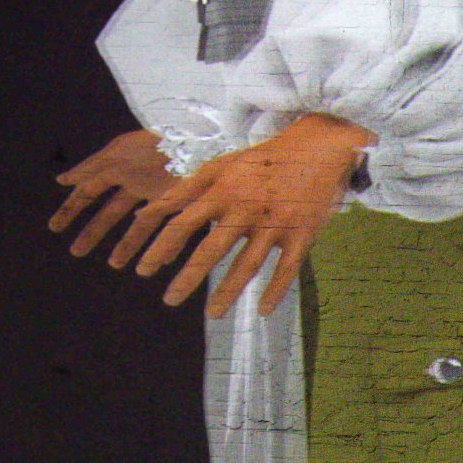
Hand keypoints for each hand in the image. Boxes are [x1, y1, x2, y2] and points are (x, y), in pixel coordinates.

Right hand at [49, 129, 176, 257]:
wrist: (196, 144)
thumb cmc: (154, 147)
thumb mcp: (116, 156)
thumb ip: (90, 171)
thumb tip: (61, 181)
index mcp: (119, 167)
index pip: (90, 191)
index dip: (72, 208)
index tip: (55, 228)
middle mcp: (137, 181)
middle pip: (111, 211)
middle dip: (93, 231)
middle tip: (76, 252)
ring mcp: (158, 193)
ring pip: (139, 225)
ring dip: (127, 245)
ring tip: (115, 265)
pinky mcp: (181, 203)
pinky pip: (171, 228)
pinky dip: (165, 247)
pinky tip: (157, 263)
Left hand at [118, 113, 377, 317]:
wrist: (318, 147)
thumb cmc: (262, 160)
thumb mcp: (222, 166)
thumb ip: (187, 189)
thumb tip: (148, 211)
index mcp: (224, 190)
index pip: (184, 222)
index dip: (161, 247)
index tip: (144, 270)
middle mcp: (247, 207)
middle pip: (212, 249)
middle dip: (188, 277)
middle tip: (170, 301)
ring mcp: (276, 222)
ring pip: (248, 264)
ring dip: (228, 291)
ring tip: (213, 314)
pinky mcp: (303, 232)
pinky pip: (287, 267)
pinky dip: (275, 290)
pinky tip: (263, 310)